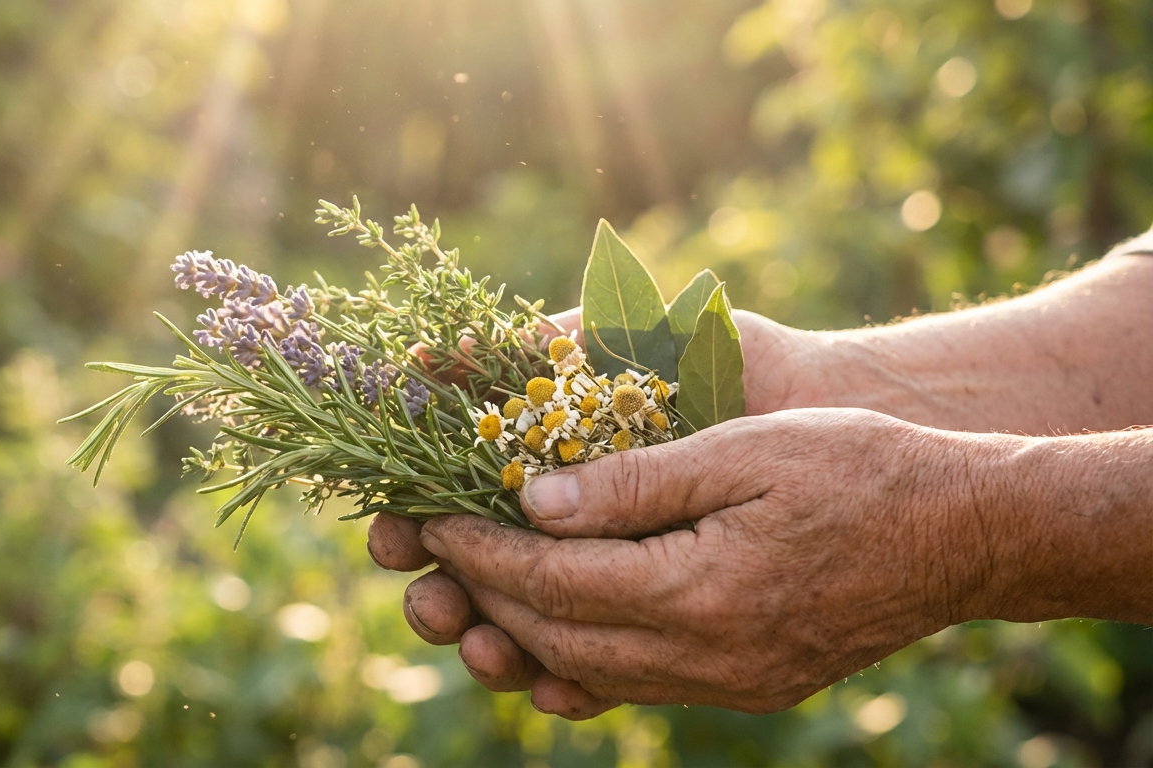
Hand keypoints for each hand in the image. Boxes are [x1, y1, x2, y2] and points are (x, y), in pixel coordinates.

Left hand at [416, 408, 1012, 715]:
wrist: (967, 533)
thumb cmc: (859, 466)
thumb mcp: (745, 448)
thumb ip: (636, 481)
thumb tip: (534, 500)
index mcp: (702, 589)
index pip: (554, 579)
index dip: (480, 548)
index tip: (427, 516)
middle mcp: (709, 655)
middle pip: (559, 635)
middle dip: (484, 590)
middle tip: (431, 550)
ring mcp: (731, 681)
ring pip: (592, 671)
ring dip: (524, 631)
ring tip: (474, 586)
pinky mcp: (748, 684)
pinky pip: (640, 685)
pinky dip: (583, 658)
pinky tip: (554, 631)